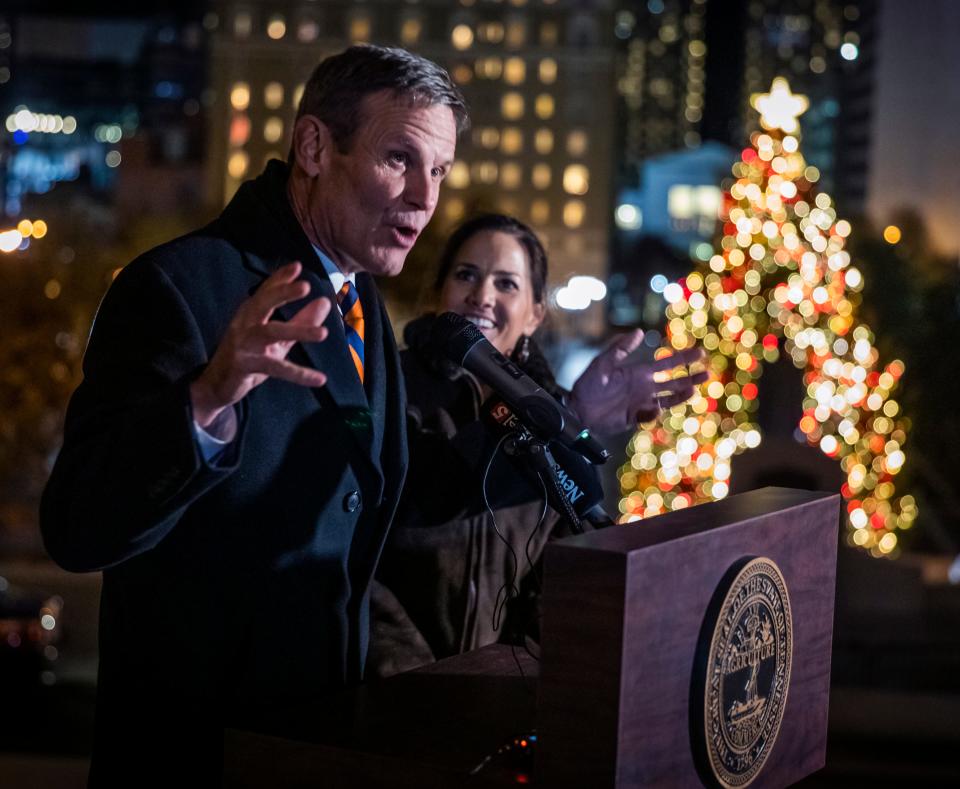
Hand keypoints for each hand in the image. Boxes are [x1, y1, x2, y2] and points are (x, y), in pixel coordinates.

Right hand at [190, 262, 330, 429]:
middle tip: (306, 286)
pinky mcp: (244, 365)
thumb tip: (325, 302)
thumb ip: (301, 321)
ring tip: (323, 333)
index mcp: (251, 314)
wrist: (217, 386)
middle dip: (283, 292)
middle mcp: (244, 324)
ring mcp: (242, 344)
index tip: (297, 266)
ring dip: (297, 331)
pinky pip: (274, 368)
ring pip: (270, 333)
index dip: (280, 278)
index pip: (266, 291)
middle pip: (263, 303)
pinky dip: (298, 373)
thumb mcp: (278, 340)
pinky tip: (319, 378)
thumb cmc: (249, 357)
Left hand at [568, 330, 707, 432]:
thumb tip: (639, 332)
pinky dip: (654, 413)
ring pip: (668, 399)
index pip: (666, 364)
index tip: (700, 353)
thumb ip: (620, 349)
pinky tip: (656, 408)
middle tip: (707, 373)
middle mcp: (644, 387)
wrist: (577, 409)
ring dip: (681, 396)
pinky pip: (650, 416)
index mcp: (639, 373)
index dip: (683, 358)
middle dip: (690, 377)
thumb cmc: (587, 385)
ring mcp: (641, 403)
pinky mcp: (634, 418)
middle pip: (673, 382)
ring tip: (694, 391)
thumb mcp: (602, 363)